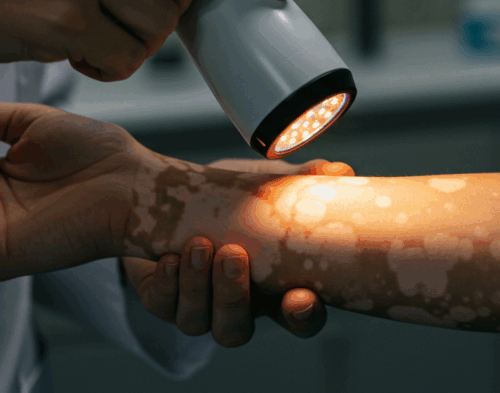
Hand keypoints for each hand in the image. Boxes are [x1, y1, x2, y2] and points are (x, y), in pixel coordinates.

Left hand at [121, 159, 356, 346]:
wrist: (173, 202)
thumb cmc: (231, 203)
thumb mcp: (266, 190)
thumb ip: (300, 185)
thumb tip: (338, 170)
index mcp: (273, 291)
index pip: (299, 320)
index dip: (302, 317)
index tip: (300, 296)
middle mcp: (236, 307)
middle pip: (238, 330)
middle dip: (233, 297)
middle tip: (233, 255)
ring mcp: (196, 308)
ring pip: (198, 322)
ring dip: (198, 286)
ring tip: (199, 244)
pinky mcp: (161, 300)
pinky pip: (163, 305)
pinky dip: (168, 283)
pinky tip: (169, 257)